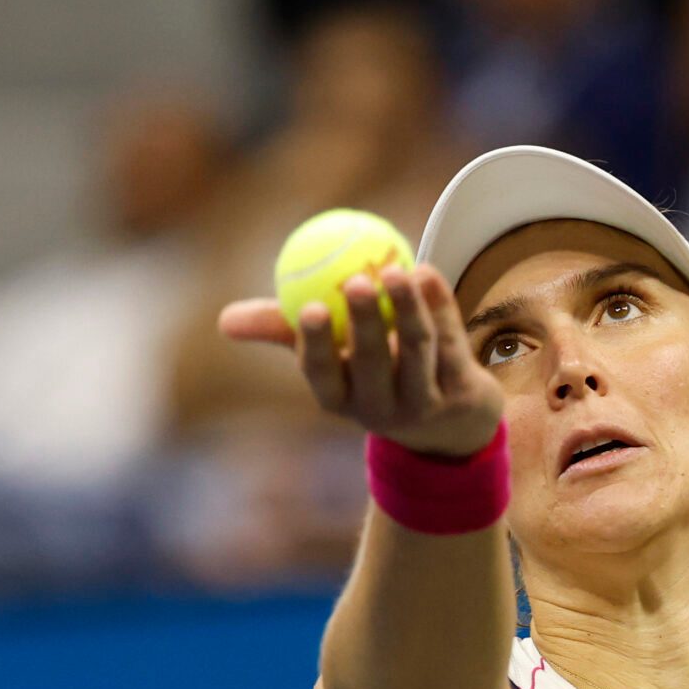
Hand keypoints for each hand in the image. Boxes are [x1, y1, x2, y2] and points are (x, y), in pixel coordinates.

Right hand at [216, 263, 505, 459]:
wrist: (451, 420)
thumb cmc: (373, 371)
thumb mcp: (330, 356)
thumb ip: (283, 330)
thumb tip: (224, 320)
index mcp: (340, 399)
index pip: (323, 376)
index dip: (316, 345)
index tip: (309, 307)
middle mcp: (381, 409)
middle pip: (373, 365)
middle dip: (364, 324)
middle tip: (355, 281)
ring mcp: (426, 405)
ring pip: (418, 351)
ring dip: (407, 308)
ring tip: (395, 269)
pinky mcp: (465, 394)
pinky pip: (452, 341)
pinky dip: (441, 305)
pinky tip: (426, 273)